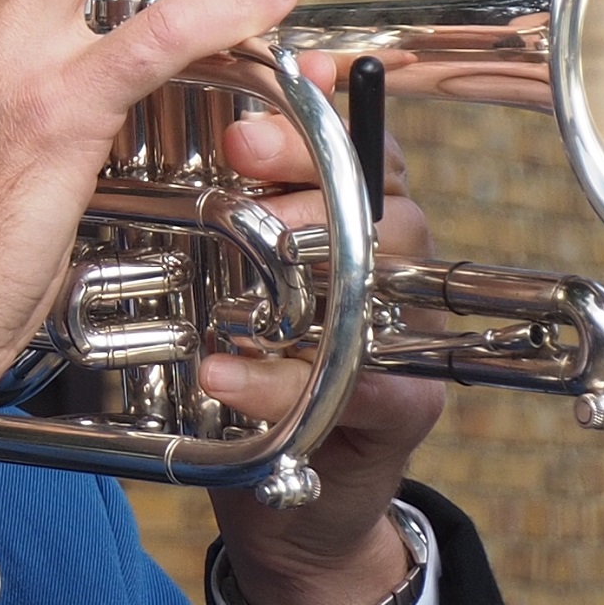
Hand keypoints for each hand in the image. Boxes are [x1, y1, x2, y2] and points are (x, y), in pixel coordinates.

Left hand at [204, 87, 449, 604]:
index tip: (253, 105)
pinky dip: (279, 380)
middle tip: (241, 161)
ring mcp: (410, 339)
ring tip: (231, 277)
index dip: (315, 116)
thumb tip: (193, 112)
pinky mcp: (404, 411)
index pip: (361, 144)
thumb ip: (225, 199)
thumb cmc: (255, 364)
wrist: (287, 499)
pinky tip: (222, 372)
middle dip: (310, 176)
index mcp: (362, 221)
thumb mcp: (228, 274)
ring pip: (383, 284)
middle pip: (384, 198)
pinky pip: (363, 384)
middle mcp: (399, 269)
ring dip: (303, 275)